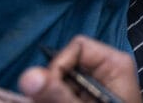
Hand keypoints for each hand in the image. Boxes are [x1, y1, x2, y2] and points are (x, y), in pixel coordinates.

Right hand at [18, 36, 142, 102]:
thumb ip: (58, 95)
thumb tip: (28, 76)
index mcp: (114, 64)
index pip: (77, 46)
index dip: (59, 65)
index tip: (48, 90)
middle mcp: (104, 71)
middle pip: (64, 66)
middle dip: (51, 88)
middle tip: (43, 102)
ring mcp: (92, 88)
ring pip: (58, 84)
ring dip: (50, 98)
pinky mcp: (82, 99)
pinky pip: (61, 95)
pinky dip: (54, 102)